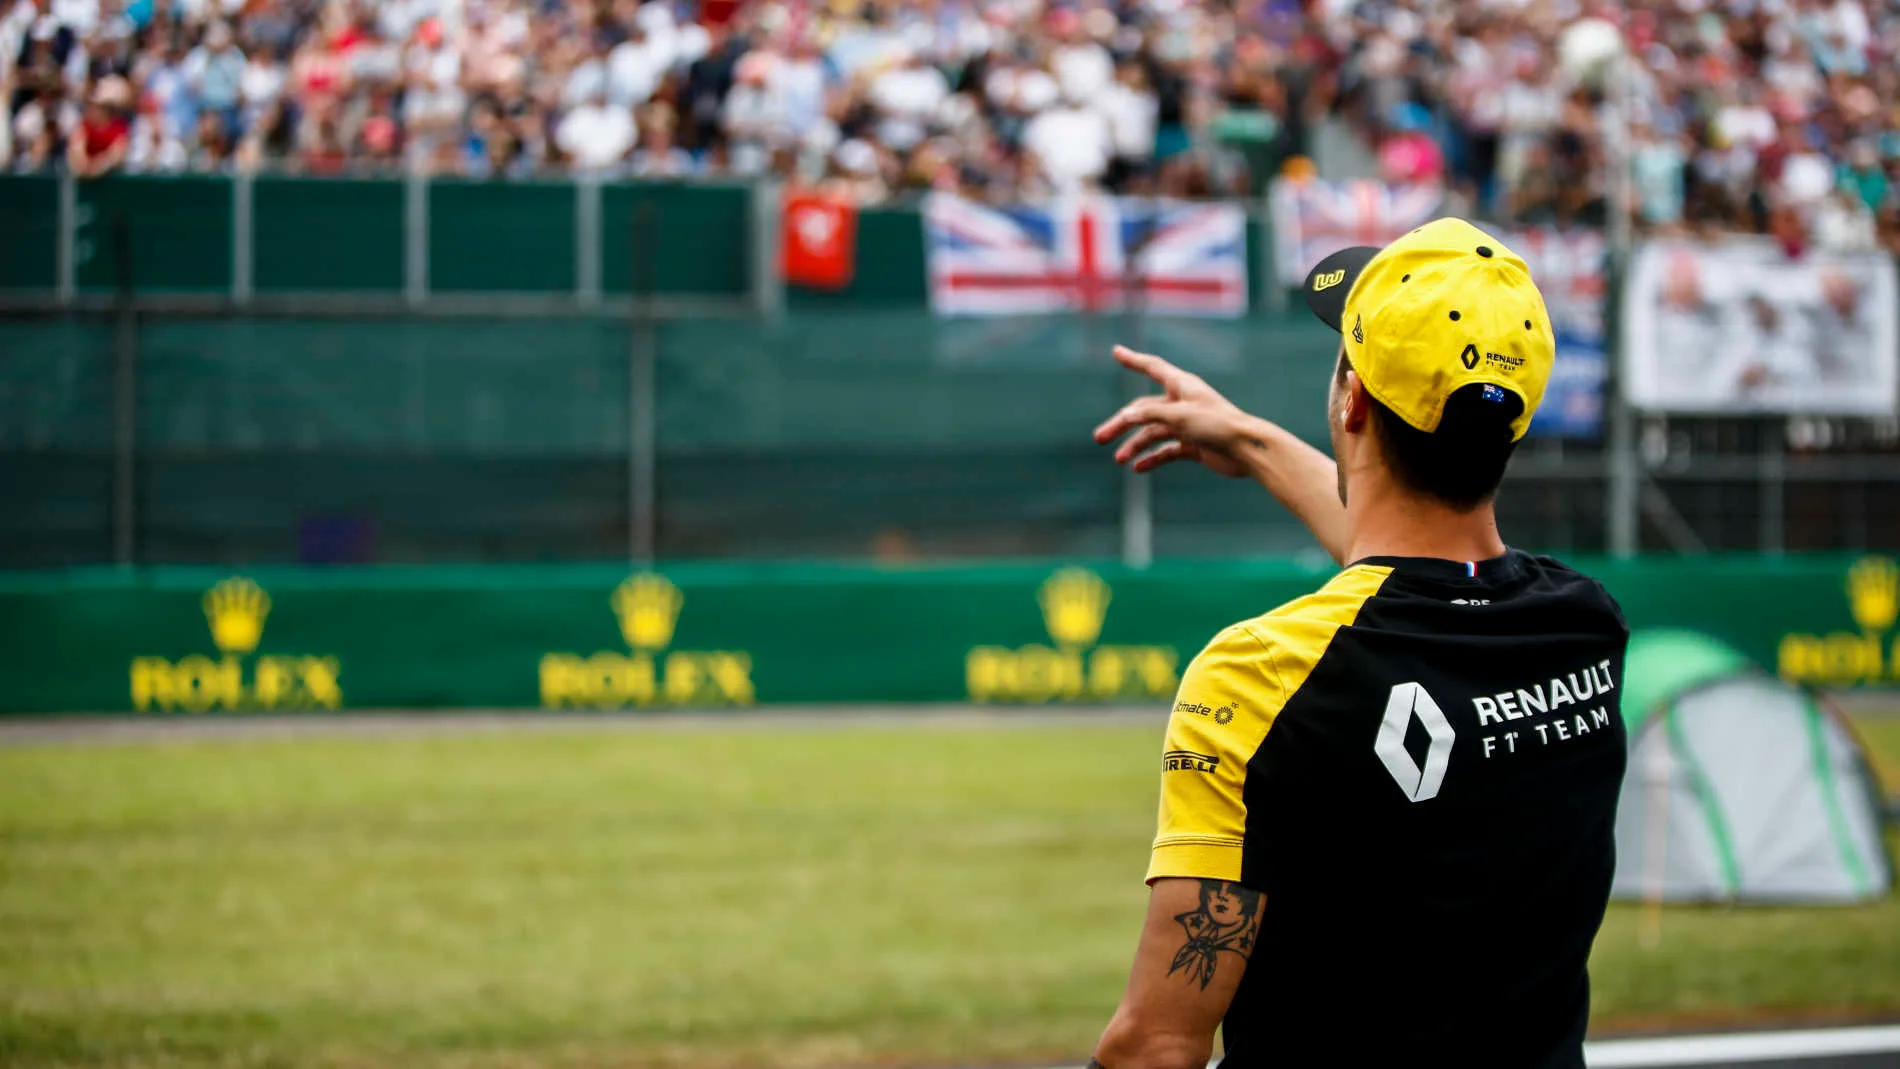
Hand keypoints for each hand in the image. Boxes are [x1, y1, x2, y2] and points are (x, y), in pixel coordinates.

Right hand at [1093, 346, 1253, 477]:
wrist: (1246, 450)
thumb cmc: (1217, 424)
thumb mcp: (1179, 416)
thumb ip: (1150, 415)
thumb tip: (1125, 417)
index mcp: (1181, 386)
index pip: (1152, 367)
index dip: (1133, 360)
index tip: (1116, 352)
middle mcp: (1182, 403)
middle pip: (1144, 410)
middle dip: (1121, 424)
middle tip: (1100, 438)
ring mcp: (1187, 425)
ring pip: (1153, 433)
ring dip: (1135, 445)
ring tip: (1119, 459)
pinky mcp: (1193, 445)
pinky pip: (1167, 450)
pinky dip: (1153, 458)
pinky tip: (1139, 468)